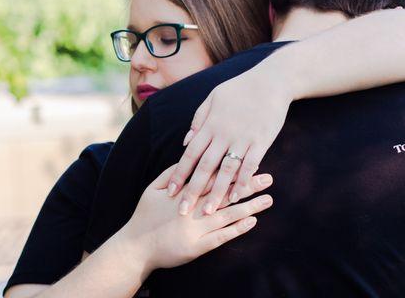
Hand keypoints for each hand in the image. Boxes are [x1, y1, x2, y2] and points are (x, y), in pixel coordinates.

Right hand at [120, 164, 273, 270]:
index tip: (250, 160)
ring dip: (249, 206)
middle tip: (269, 178)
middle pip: (225, 193)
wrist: (136, 247)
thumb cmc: (144, 216)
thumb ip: (171, 173)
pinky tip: (253, 222)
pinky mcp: (198, 246)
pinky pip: (221, 237)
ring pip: (228, 214)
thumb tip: (186, 157)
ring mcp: (197, 228)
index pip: (213, 176)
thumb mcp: (154, 188)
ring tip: (268, 199)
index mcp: (185, 192)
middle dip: (247, 185)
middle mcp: (194, 208)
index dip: (232, 168)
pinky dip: (237, 229)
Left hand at [166, 66, 290, 214]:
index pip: (190, 154)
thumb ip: (198, 120)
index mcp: (210, 124)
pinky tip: (237, 196)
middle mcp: (223, 134)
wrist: (271, 81)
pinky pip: (250, 165)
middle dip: (192, 190)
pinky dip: (243, 182)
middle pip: (204, 167)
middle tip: (183, 211)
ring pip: (226, 170)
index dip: (179, 174)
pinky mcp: (261, 141)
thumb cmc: (240, 88)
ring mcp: (243, 139)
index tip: (170, 192)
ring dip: (216, 192)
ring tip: (208, 211)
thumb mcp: (213, 98)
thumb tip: (185, 141)